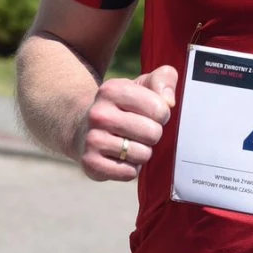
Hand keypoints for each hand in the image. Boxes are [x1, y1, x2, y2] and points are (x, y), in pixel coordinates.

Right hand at [76, 65, 178, 182]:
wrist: (84, 129)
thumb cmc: (123, 106)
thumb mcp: (142, 85)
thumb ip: (164, 79)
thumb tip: (169, 102)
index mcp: (112, 89)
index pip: (159, 108)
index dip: (162, 114)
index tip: (151, 114)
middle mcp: (98, 113)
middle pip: (153, 133)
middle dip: (153, 135)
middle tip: (141, 131)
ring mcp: (92, 139)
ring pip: (142, 155)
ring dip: (142, 152)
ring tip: (130, 144)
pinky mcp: (90, 163)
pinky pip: (129, 173)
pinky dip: (131, 168)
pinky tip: (121, 157)